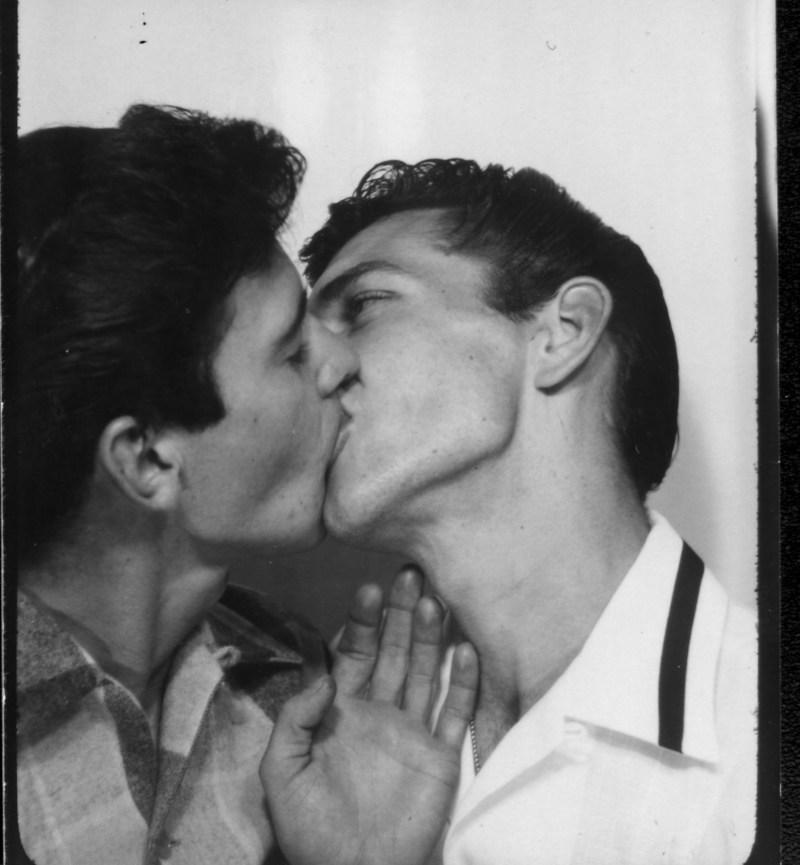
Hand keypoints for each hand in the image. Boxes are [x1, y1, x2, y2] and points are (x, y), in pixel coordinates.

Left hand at [260, 566, 477, 864]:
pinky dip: (464, 682)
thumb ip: (294, 720)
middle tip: (411, 574)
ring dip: (431, 637)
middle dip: (401, 614)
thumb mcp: (282, 772)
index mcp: (342, 710)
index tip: (370, 590)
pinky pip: (456, 712)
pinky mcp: (441, 755)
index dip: (363, 621)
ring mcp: (413, 731)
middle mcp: (381, 711)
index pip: (356, 652)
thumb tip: (323, 677)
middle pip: (394, 651)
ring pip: (424, 671)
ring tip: (436, 601)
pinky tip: (466, 650)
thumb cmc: (311, 827)